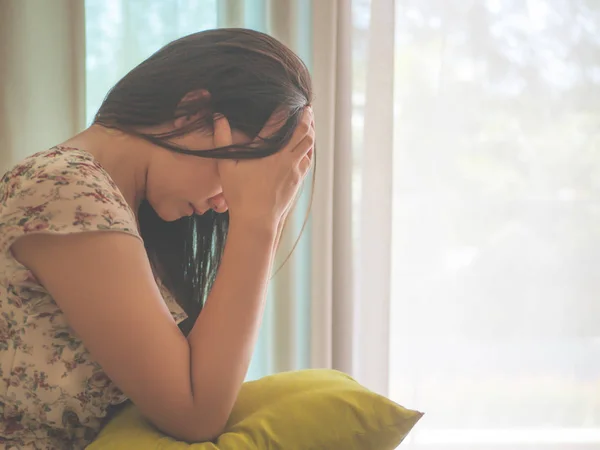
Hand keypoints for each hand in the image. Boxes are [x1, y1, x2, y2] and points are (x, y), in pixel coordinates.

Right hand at [215, 108, 313, 226]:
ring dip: (311, 130)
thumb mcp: (225, 165)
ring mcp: (294, 169)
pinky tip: (307, 146)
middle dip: (306, 117)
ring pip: (309, 144)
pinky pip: (308, 159)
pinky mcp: (297, 180)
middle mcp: (286, 157)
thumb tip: (218, 117)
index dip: (285, 108)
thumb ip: (222, 139)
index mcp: (268, 150)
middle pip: (303, 130)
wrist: (256, 220)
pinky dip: (309, 148)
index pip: (280, 121)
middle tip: (306, 107)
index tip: (287, 99)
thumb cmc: (239, 194)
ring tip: (310, 121)